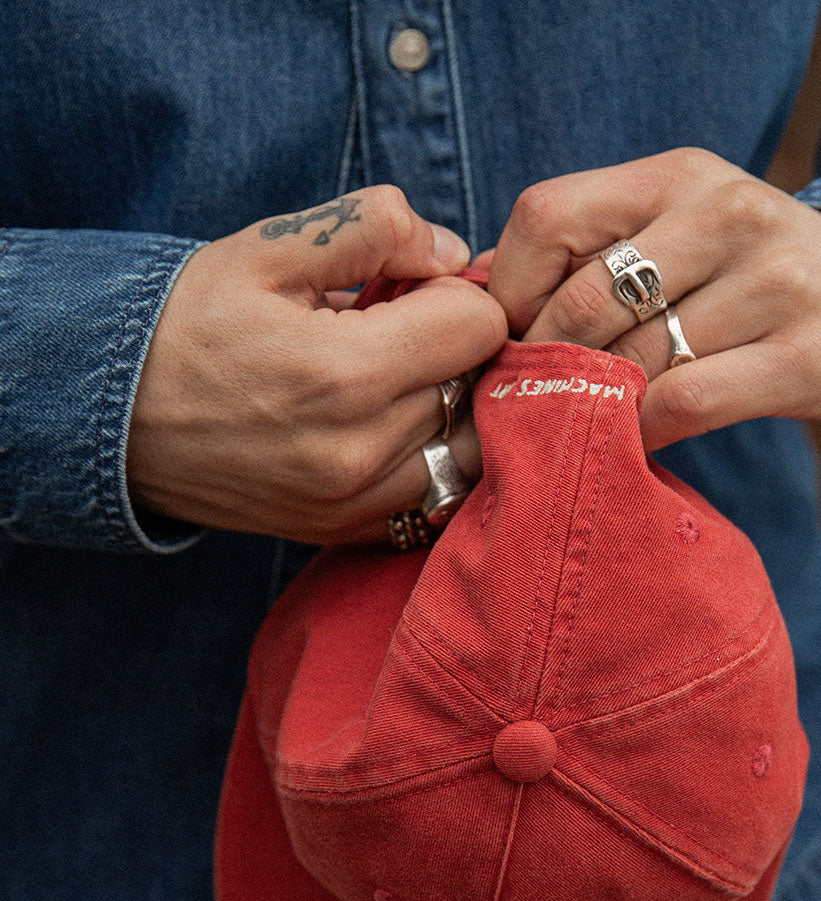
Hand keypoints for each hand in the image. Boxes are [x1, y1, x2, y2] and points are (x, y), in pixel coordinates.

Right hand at [128, 186, 505, 542]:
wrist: (116, 420)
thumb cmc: (190, 326)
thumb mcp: (268, 248)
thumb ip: (374, 228)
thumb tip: (456, 254)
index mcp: (344, 374)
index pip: (480, 327)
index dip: (456, 293)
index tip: (410, 290)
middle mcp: (361, 452)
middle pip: (480, 387)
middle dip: (453, 347)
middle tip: (396, 330)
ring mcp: (356, 503)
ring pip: (472, 449)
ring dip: (452, 406)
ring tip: (394, 379)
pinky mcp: (347, 530)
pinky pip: (437, 497)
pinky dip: (432, 457)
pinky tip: (385, 427)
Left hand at [486, 149, 820, 449]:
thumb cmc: (754, 280)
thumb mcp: (680, 234)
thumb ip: (589, 253)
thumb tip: (476, 295)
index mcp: (679, 176)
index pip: (549, 217)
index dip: (507, 292)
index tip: (504, 344)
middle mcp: (728, 212)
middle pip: (584, 300)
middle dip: (544, 364)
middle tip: (530, 403)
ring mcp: (774, 281)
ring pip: (633, 359)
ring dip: (593, 405)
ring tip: (580, 425)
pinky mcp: (805, 354)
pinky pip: (685, 402)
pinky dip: (642, 431)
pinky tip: (636, 440)